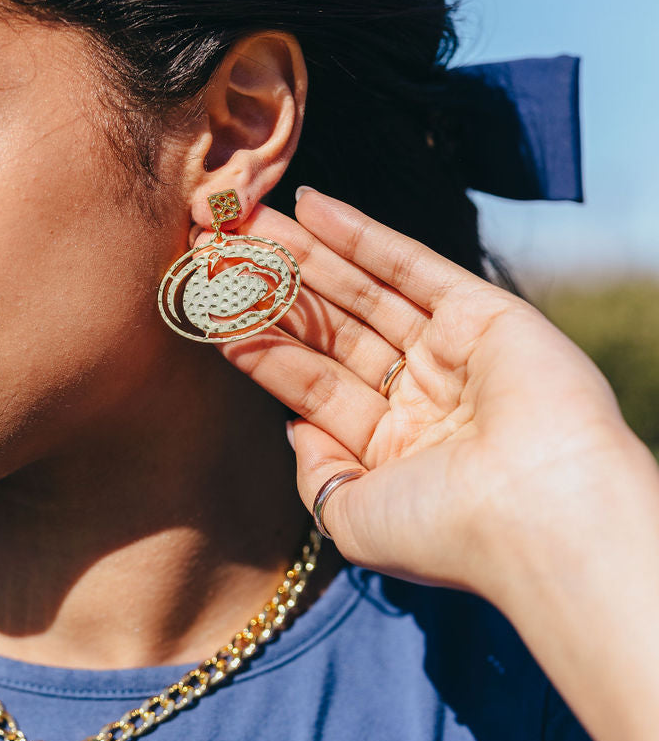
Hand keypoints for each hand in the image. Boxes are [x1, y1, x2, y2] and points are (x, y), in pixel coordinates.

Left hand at [219, 187, 638, 598]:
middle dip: (273, 290)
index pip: (311, 385)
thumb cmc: (441, 533)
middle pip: (331, 332)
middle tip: (215, 247)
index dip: (260, 346)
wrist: (534, 515)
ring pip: (363, 292)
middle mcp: (422, 400)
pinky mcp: (485, 316)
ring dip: (304, 254)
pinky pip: (413, 265)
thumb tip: (293, 426)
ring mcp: (452, 355)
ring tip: (243, 218)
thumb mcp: (351, 518)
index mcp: (392, 452)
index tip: (206, 309)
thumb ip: (317, 472)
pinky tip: (310, 206)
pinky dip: (361, 234)